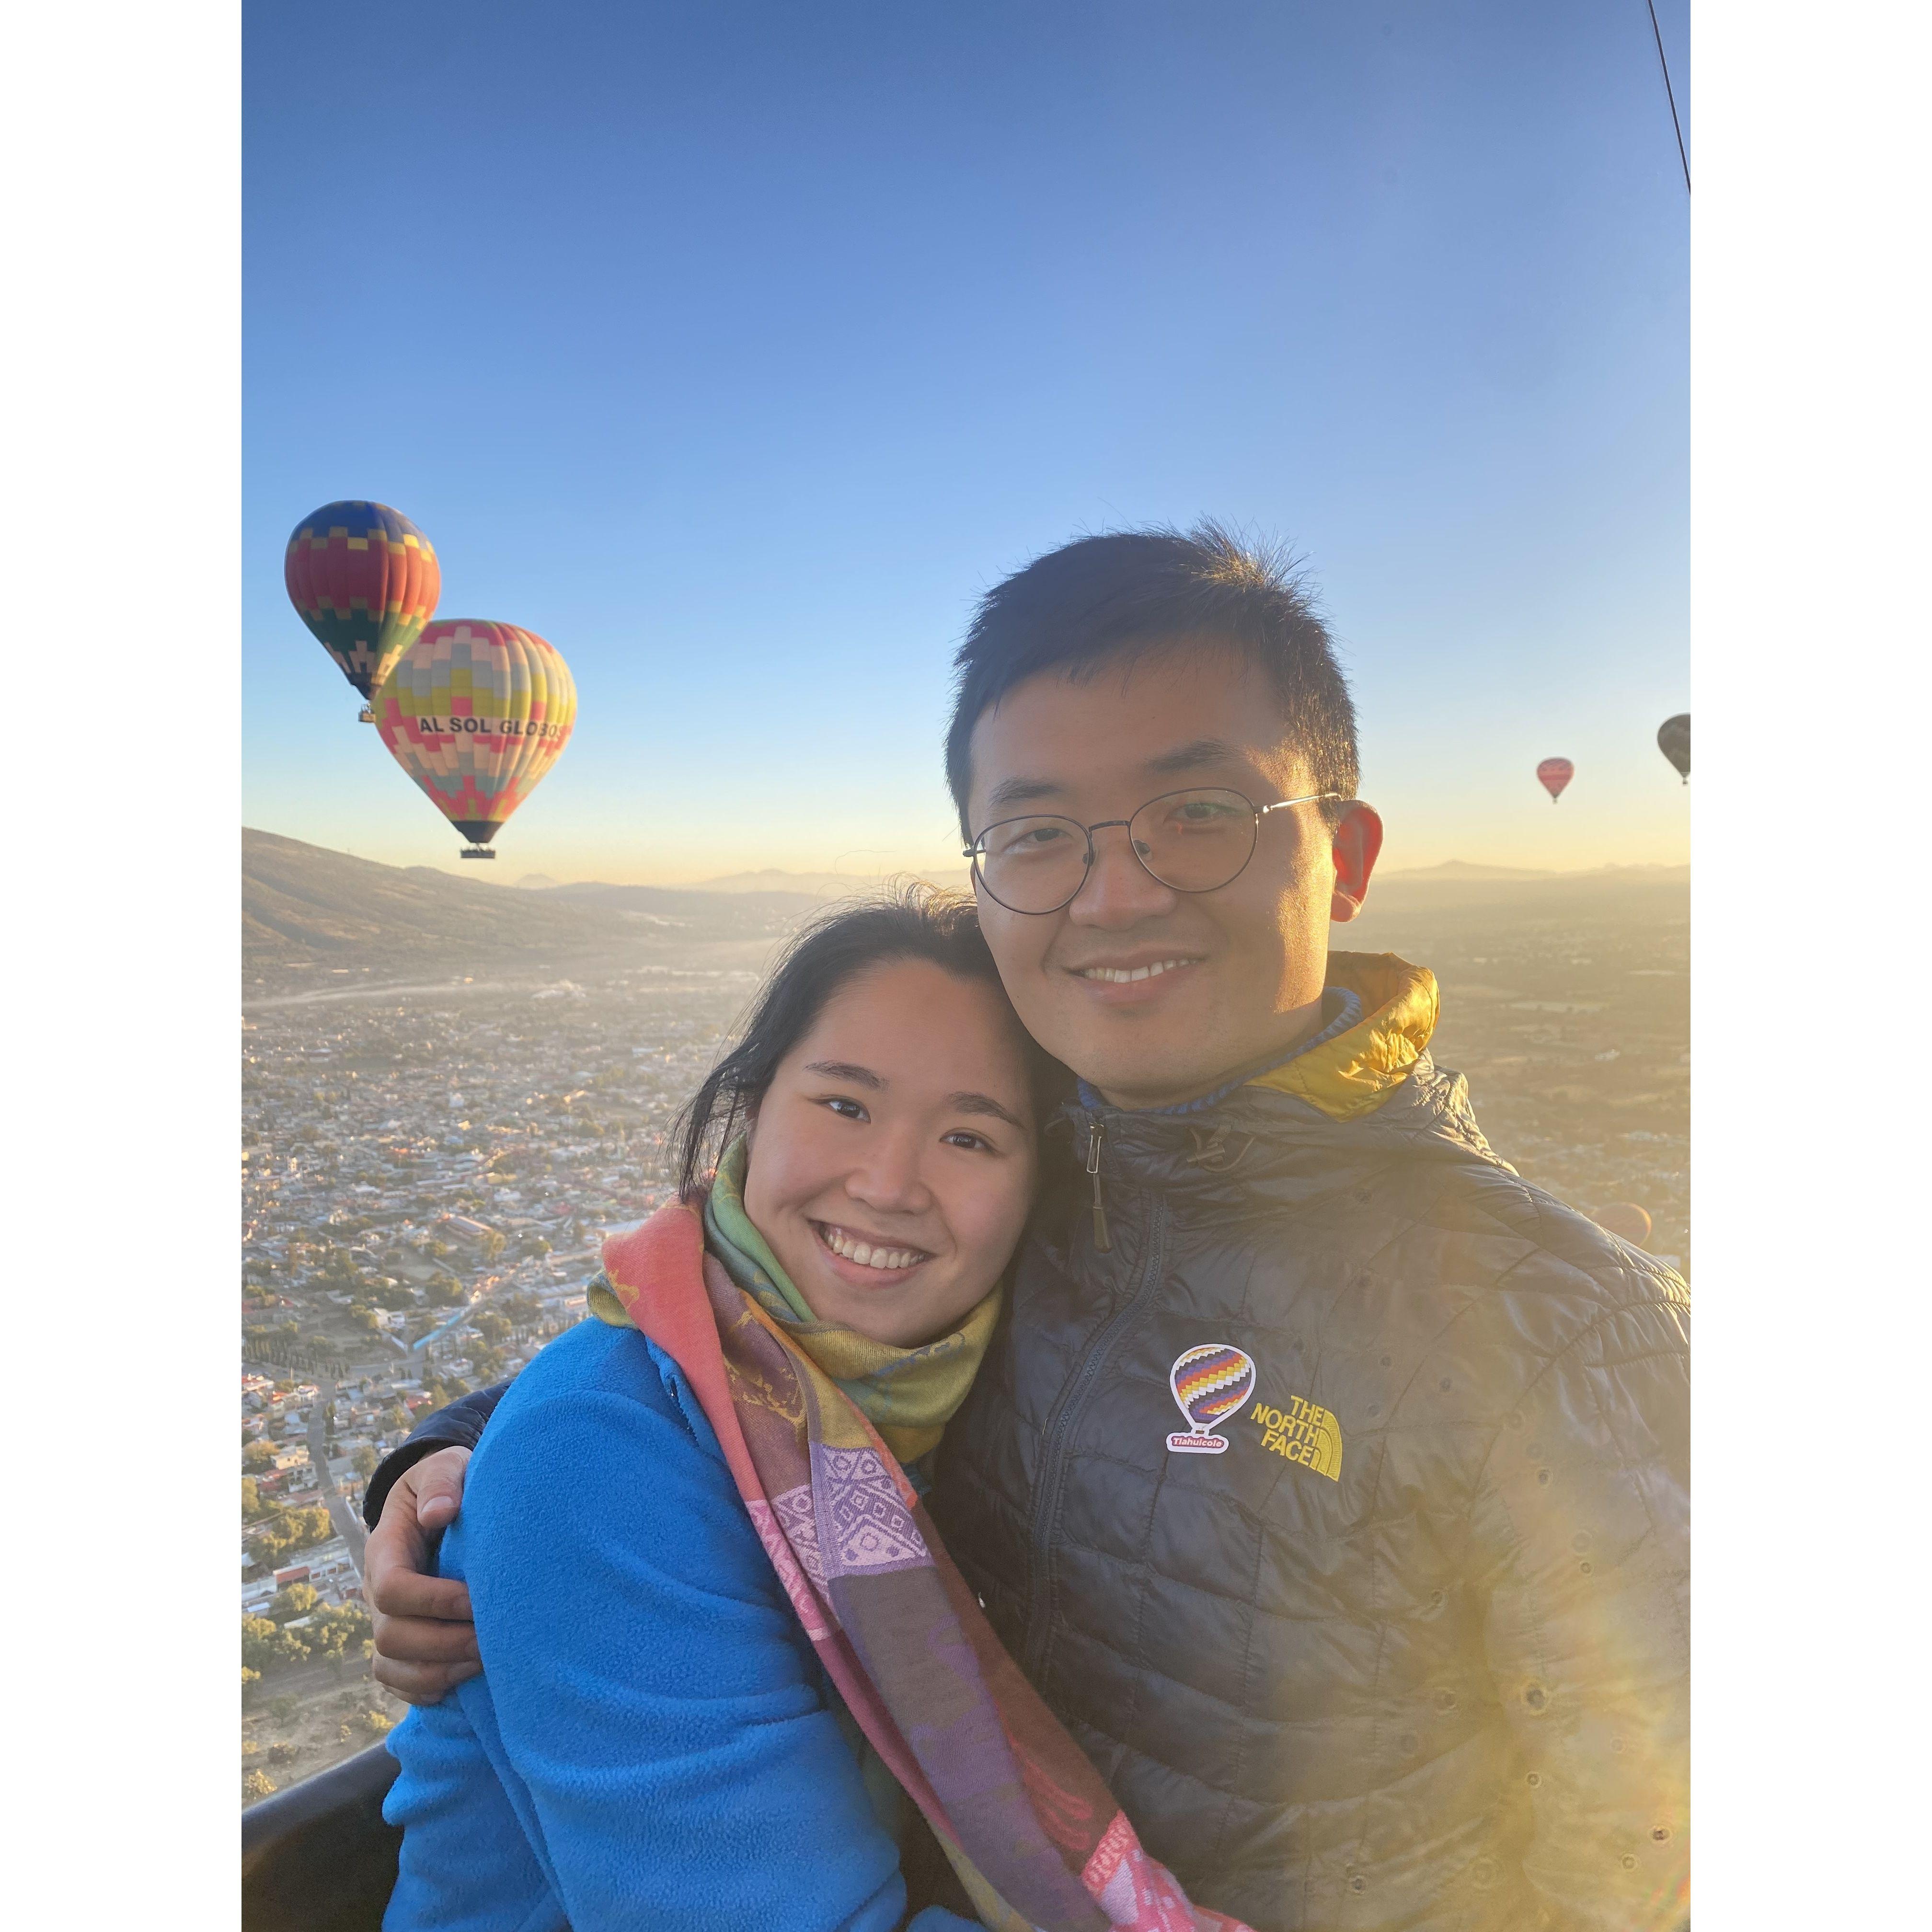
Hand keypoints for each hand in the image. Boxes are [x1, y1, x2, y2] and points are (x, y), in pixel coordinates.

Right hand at [367, 1447, 479, 1704]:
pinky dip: (427, 1690)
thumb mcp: (445, 1466)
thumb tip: (439, 1512)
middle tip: (490, 1641)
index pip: (391, 1588)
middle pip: (390, 1637)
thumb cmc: (448, 1483)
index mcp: (385, 1549)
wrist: (441, 1501)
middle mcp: (376, 1592)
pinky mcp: (400, 1644)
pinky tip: (465, 1680)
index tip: (476, 1601)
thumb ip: (442, 1481)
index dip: (432, 1601)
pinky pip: (398, 1683)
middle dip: (441, 1645)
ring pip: (390, 1667)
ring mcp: (385, 1620)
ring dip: (437, 1673)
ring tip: (484, 1663)